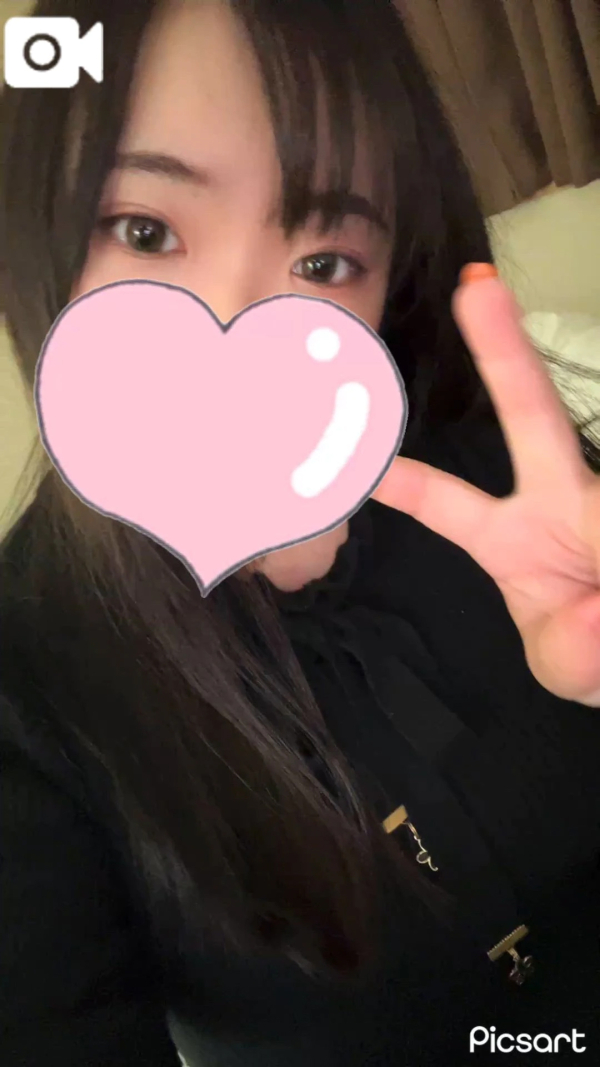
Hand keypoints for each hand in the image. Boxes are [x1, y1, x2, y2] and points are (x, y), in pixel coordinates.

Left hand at [372, 265, 599, 705]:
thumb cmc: (593, 643)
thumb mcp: (568, 664)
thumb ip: (570, 652)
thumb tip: (598, 616)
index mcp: (514, 537)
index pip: (447, 503)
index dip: (401, 477)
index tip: (350, 443)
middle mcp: (563, 500)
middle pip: (535, 416)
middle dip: (505, 352)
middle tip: (477, 288)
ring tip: (597, 611)